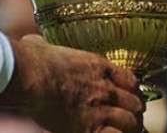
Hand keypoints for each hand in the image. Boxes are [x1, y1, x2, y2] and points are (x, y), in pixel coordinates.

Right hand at [0, 35, 143, 131]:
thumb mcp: (46, 47)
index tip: (131, 96)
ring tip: (127, 131)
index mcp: (98, 67)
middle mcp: (105, 87)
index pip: (130, 80)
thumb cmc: (34, 60)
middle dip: (135, 111)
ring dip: (130, 127)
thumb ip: (46, 46)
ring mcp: (100, 108)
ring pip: (130, 122)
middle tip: (132, 117)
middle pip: (135, 102)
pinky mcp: (90, 127)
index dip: (133, 90)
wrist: (31, 76)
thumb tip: (32, 41)